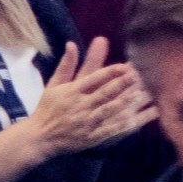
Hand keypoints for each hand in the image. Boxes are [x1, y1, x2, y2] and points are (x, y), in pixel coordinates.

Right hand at [28, 37, 154, 156]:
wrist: (39, 137)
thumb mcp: (54, 85)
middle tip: (140, 76)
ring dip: (126, 103)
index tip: (125, 65)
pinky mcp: (91, 137)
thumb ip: (66, 65)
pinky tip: (136, 119)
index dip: (109, 72)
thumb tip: (71, 43)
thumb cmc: (48, 108)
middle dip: (122, 84)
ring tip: (142, 94)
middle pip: (104, 93)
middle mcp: (80, 106)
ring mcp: (86, 123)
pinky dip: (123, 125)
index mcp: (72, 92)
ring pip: (109, 111)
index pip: (93, 79)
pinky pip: (109, 130)